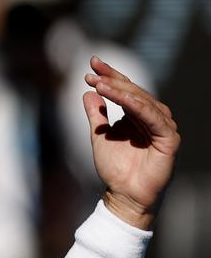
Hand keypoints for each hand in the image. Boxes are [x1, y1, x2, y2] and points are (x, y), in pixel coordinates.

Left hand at [83, 57, 179, 229]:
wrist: (123, 194)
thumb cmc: (115, 167)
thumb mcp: (99, 136)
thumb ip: (95, 115)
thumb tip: (87, 92)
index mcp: (138, 115)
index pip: (125, 89)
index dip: (110, 75)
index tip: (91, 64)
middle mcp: (153, 117)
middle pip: (134, 92)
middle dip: (113, 80)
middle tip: (92, 72)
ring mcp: (163, 127)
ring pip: (143, 102)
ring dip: (121, 91)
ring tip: (100, 84)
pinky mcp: (169, 139)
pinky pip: (153, 118)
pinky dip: (138, 106)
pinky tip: (123, 98)